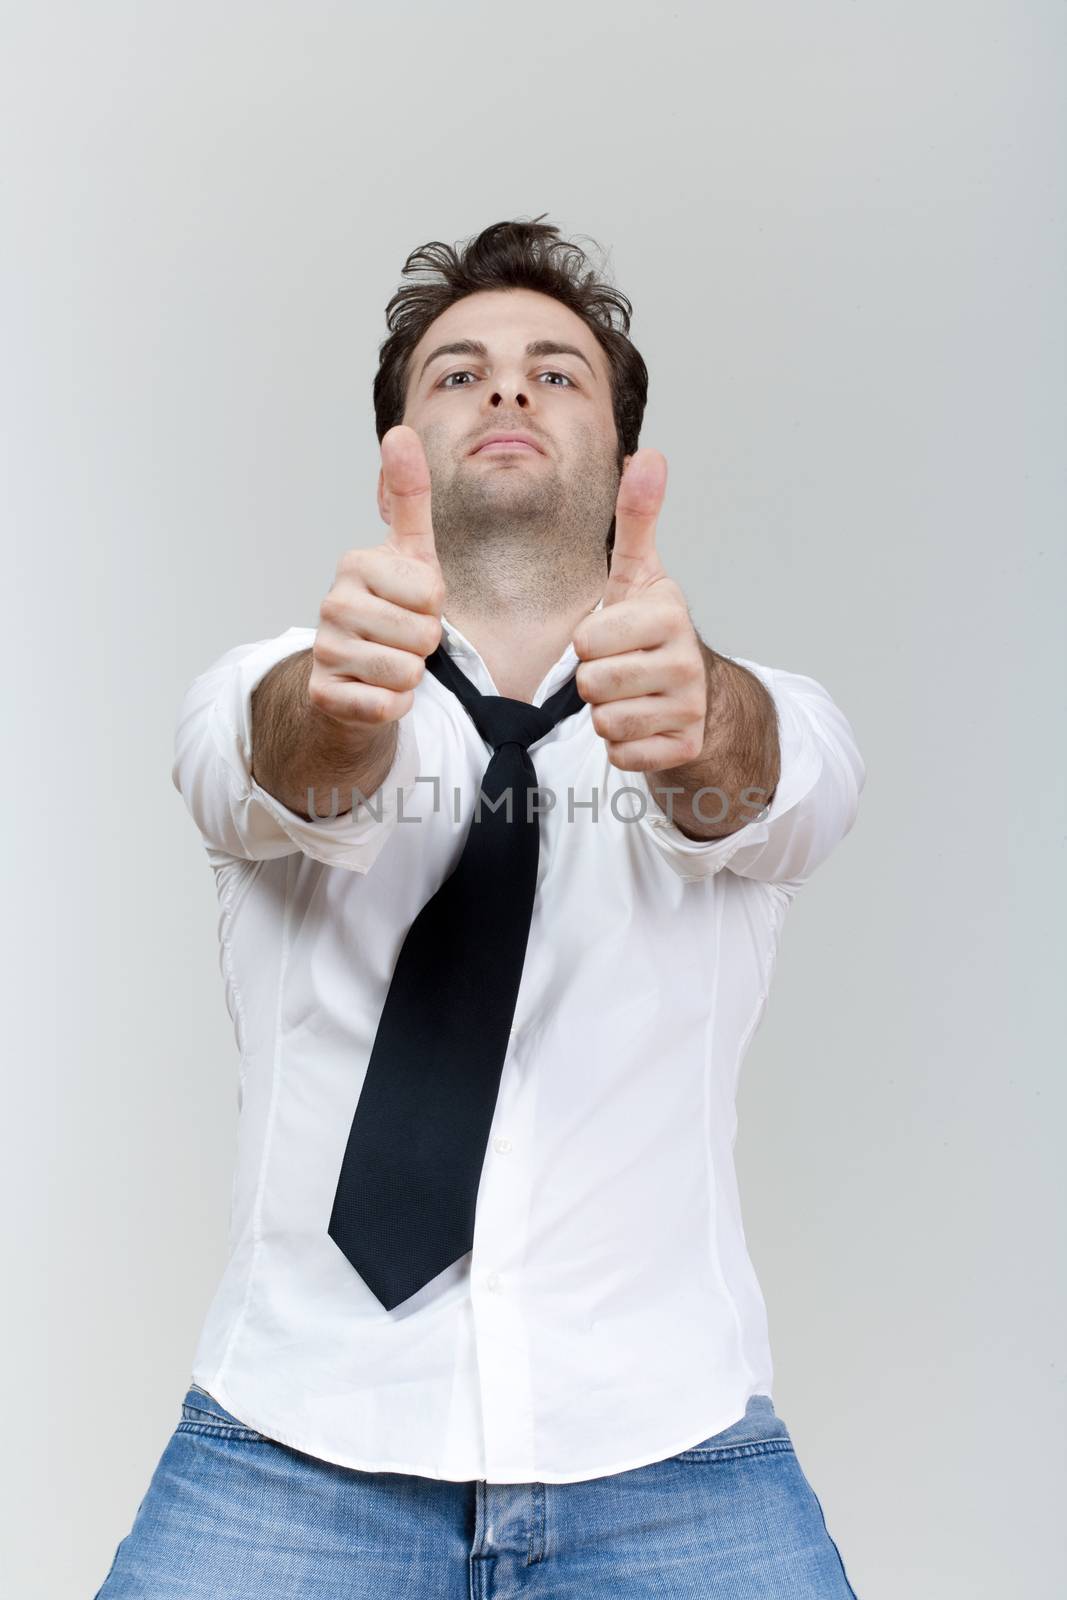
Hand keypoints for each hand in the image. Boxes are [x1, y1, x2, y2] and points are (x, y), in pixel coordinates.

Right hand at [310, 426, 445, 729]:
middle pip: (423, 635)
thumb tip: (401, 431)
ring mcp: (324, 650)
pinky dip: (394, 705)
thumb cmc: (391, 610)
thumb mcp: (410, 552)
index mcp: (355, 564)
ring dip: (410, 676)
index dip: (434, 607)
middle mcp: (332, 603)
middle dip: (425, 645)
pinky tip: (377, 690)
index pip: (431, 593)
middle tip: (402, 638)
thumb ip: (409, 496)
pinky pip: (386, 706)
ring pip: (406, 672)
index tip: (413, 605)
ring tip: (390, 661)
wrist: (353, 677)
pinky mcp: (324, 695)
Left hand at [573, 450, 706, 772]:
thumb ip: (636, 518)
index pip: (587, 640)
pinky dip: (623, 747)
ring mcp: (691, 707)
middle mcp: (687, 660)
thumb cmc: (648, 632)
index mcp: (669, 612)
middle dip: (593, 681)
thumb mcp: (638, 575)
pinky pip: (624, 755)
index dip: (587, 642)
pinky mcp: (686, 748)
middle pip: (594, 683)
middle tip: (618, 670)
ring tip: (629, 697)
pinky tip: (642, 726)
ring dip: (606, 714)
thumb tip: (649, 454)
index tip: (613, 636)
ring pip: (606, 722)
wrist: (694, 697)